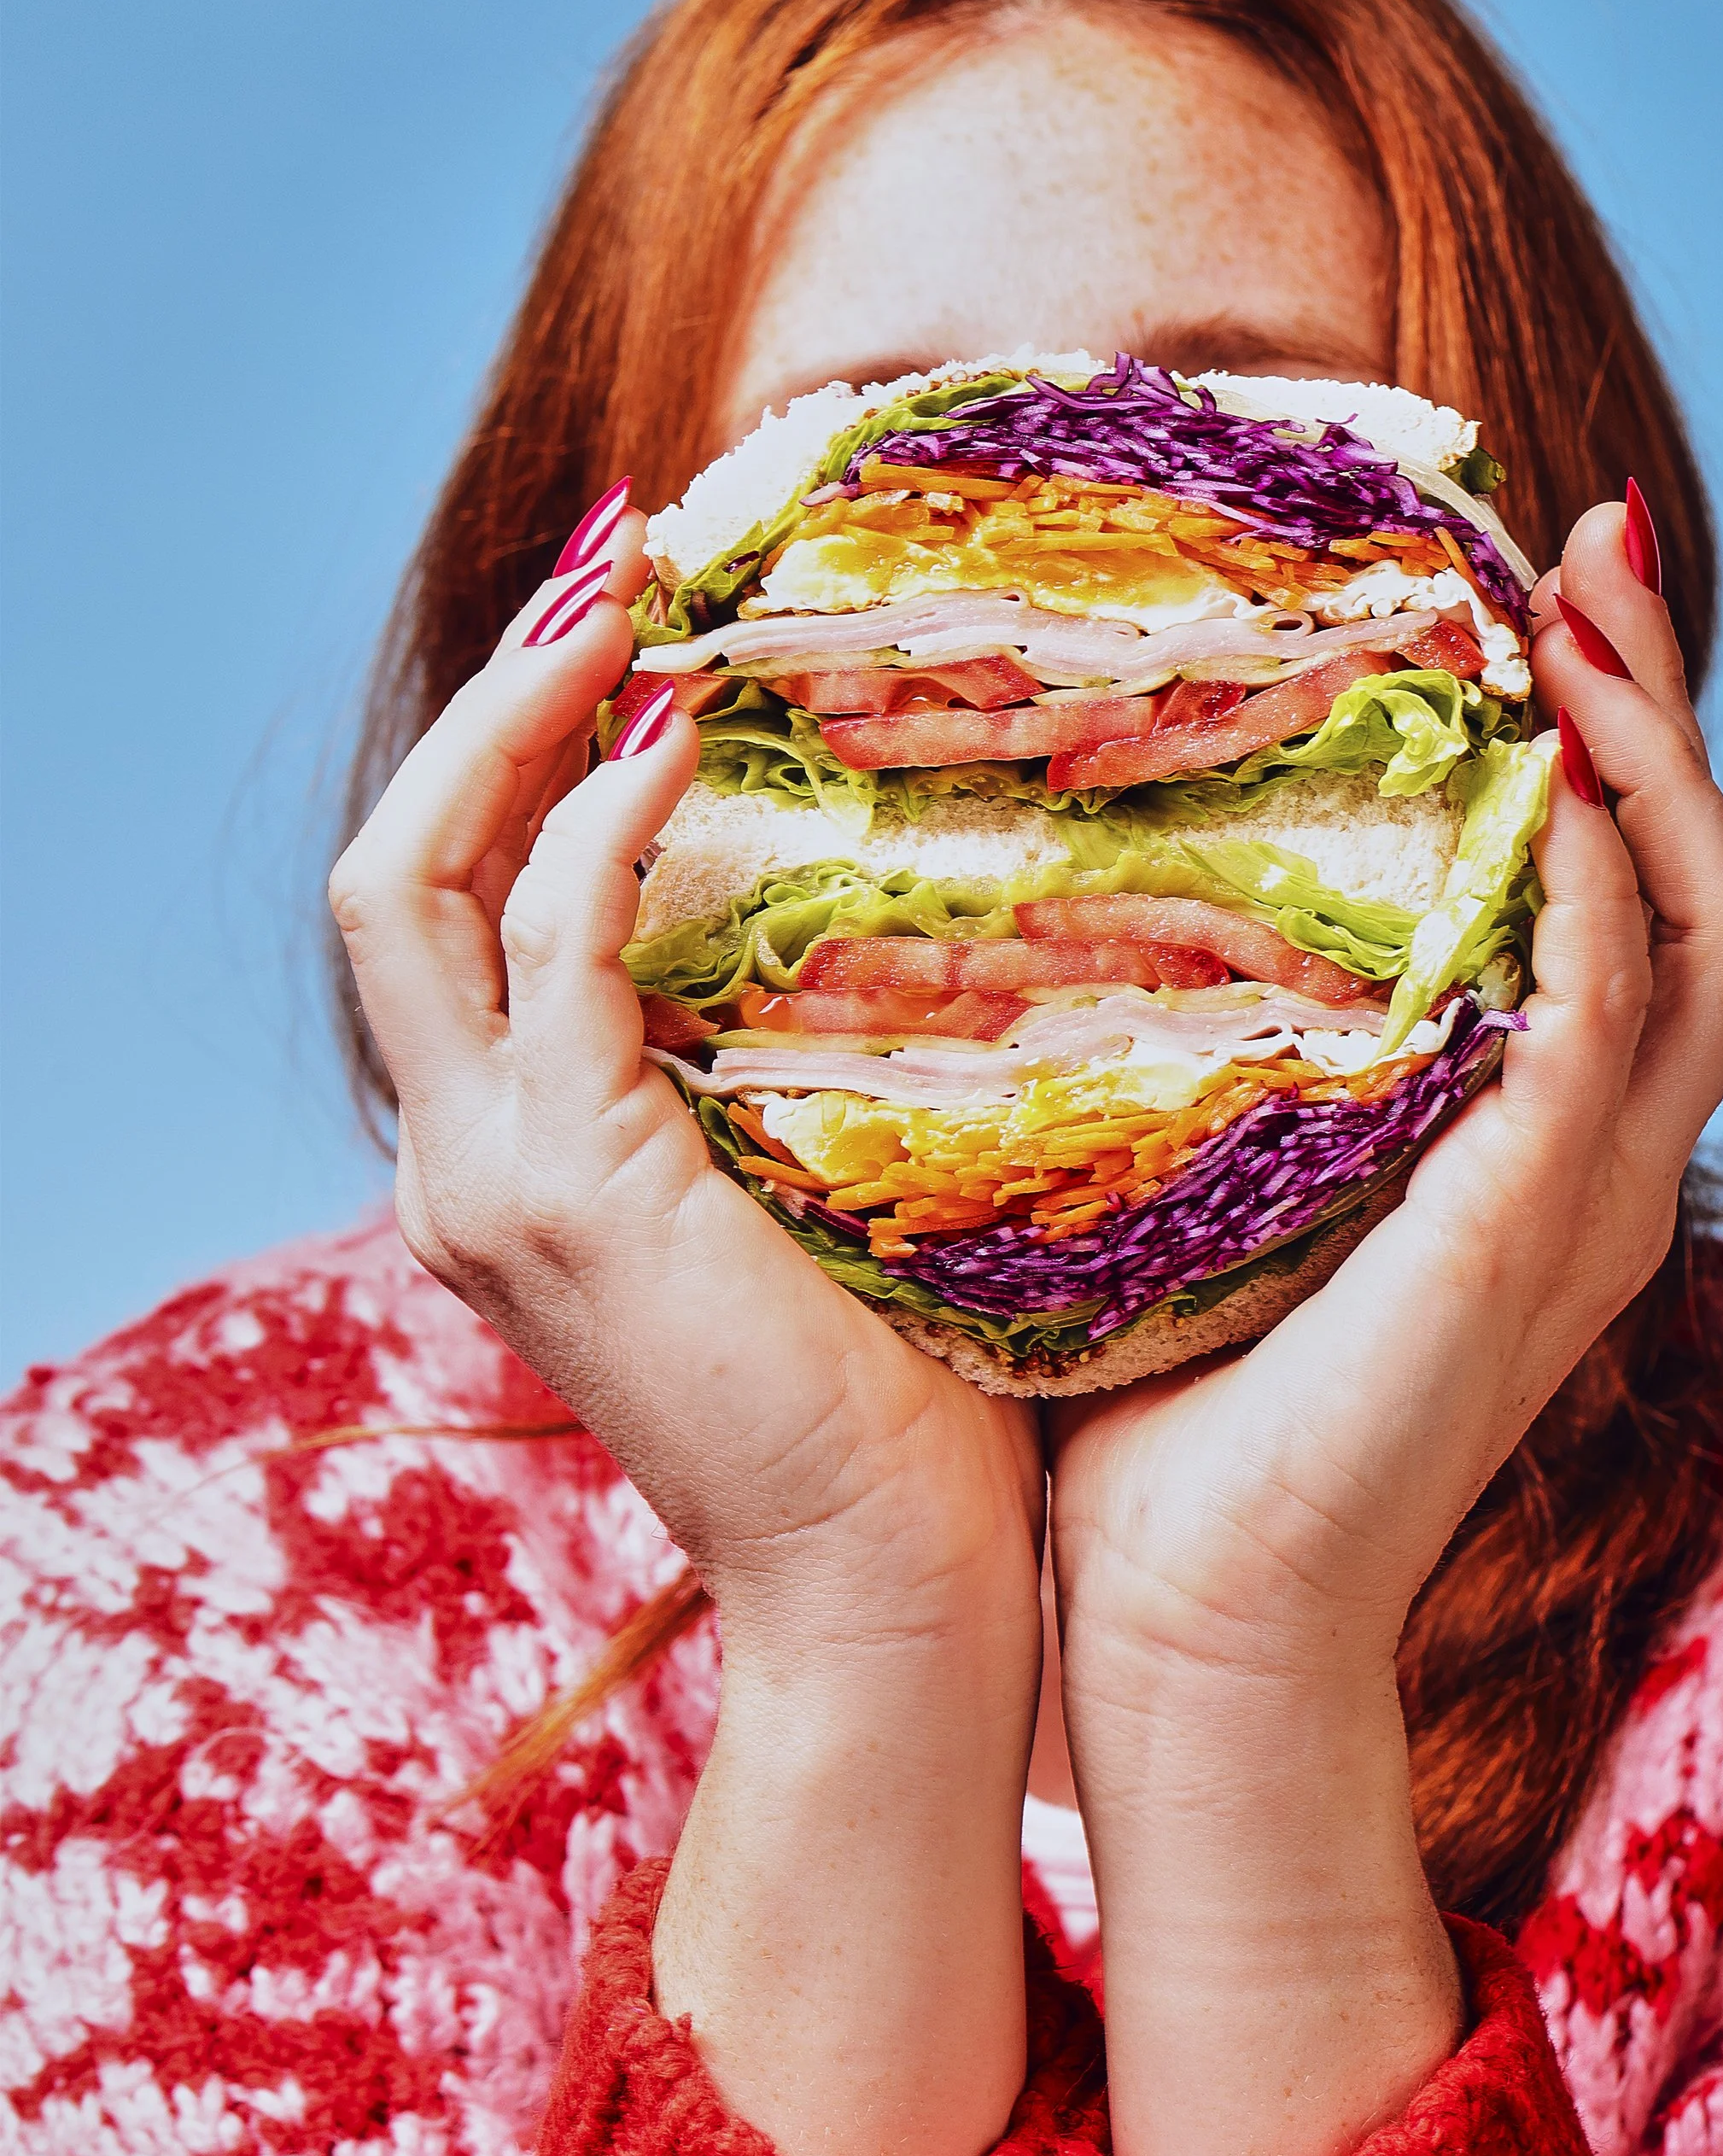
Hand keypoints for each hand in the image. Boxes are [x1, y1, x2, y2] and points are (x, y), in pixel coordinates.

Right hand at [330, 514, 1043, 2155]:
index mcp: (511, 1169)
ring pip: (417, 884)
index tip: (634, 628)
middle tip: (616, 561)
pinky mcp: (567, 1184)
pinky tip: (682, 744)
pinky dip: (593, 825)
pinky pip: (543, 946)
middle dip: (487, 698)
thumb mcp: (805, 1200)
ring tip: (630, 600)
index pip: (452, 912)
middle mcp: (461, 1166)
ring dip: (516, 720)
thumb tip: (861, 916)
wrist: (895, 1594)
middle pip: (392, 871)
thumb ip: (774, 1072)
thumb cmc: (896, 1404)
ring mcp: (492, 1179)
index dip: (512, 755)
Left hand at [1043, 494, 1722, 2155]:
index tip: (1520, 598)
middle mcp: (1598, 1168)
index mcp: (1531, 1155)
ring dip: (1649, 756)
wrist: (1177, 1620)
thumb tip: (1103, 902)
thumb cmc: (1164, 1419)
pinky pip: (1606, 1024)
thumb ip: (1221, 1053)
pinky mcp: (1531, 1240)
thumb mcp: (1211, 1184)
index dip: (1606, 750)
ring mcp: (1588, 1206)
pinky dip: (1587, 890)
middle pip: (1712, 886)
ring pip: (1709, 931)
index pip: (1630, 908)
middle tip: (1575, 546)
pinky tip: (1532, 784)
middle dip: (1657, 707)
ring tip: (1565, 608)